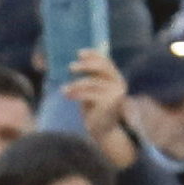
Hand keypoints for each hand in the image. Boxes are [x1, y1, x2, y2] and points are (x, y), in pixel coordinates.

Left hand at [65, 46, 134, 165]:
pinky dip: (75, 94)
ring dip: (75, 84)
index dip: (93, 55)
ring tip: (64, 89)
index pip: (106, 61)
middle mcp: (119, 84)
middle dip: (85, 66)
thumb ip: (90, 76)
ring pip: (91, 82)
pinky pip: (88, 94)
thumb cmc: (95, 109)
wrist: (103, 131)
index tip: (79, 53)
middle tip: (70, 67)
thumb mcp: (92, 90)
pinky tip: (66, 95)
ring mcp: (116, 93)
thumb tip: (79, 59)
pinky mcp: (109, 103)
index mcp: (116, 78)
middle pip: (101, 67)